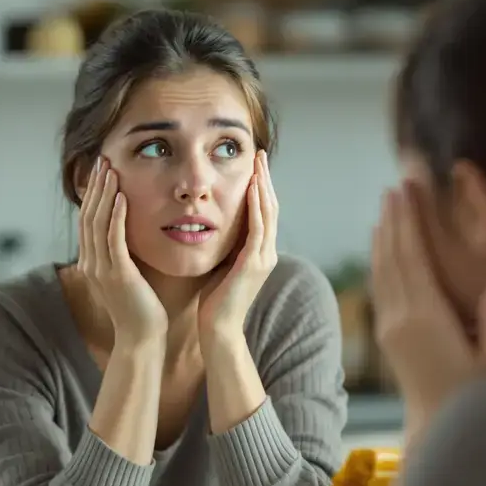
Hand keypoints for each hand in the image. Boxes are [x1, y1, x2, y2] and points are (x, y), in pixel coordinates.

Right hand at [78, 158, 166, 346]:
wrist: (142, 339)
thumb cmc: (141, 310)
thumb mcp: (126, 277)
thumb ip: (122, 256)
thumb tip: (128, 235)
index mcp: (91, 263)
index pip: (88, 220)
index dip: (93, 194)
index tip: (101, 171)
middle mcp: (91, 263)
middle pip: (88, 216)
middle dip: (95, 187)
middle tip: (102, 160)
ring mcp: (101, 269)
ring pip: (97, 223)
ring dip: (104, 194)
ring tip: (111, 170)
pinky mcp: (117, 274)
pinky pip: (113, 239)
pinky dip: (116, 216)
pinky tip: (123, 197)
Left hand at [199, 150, 278, 339]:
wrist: (218, 330)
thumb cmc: (214, 302)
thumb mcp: (222, 266)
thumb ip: (225, 247)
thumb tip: (215, 227)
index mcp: (260, 253)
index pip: (264, 213)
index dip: (262, 188)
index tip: (255, 166)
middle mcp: (267, 253)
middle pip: (271, 207)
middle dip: (266, 179)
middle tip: (260, 154)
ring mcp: (263, 258)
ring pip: (268, 214)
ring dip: (264, 186)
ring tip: (258, 163)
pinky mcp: (253, 264)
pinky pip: (258, 228)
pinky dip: (256, 206)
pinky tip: (252, 188)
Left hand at [370, 181, 485, 426]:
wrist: (437, 428)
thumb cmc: (477, 396)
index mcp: (427, 317)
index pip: (414, 259)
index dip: (409, 223)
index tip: (406, 192)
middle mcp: (400, 317)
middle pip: (392, 258)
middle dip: (393, 221)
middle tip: (394, 187)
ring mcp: (389, 326)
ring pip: (381, 271)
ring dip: (383, 236)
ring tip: (386, 207)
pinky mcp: (386, 335)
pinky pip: (380, 287)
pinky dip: (380, 260)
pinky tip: (382, 246)